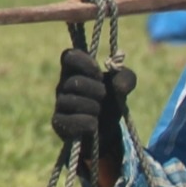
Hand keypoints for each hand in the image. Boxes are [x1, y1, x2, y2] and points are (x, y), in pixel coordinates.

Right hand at [51, 47, 135, 170]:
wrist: (107, 130)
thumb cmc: (110, 100)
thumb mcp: (123, 85)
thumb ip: (126, 78)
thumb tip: (118, 87)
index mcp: (76, 70)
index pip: (69, 56)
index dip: (84, 62)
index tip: (99, 73)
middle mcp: (63, 84)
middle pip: (74, 82)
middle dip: (96, 90)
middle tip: (103, 95)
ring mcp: (59, 104)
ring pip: (70, 102)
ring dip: (92, 107)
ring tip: (99, 111)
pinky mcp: (59, 123)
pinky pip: (68, 121)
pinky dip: (86, 123)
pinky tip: (93, 124)